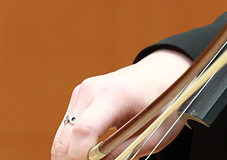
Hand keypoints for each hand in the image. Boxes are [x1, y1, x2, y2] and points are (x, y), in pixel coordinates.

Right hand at [51, 49, 191, 159]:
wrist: (161, 73)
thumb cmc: (164, 102)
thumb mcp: (154, 133)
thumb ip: (124, 151)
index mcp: (116, 93)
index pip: (85, 131)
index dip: (81, 158)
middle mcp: (93, 89)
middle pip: (67, 136)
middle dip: (74, 159)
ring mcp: (82, 90)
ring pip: (62, 135)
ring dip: (73, 152)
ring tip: (97, 157)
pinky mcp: (79, 96)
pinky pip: (67, 129)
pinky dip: (74, 144)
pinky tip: (92, 151)